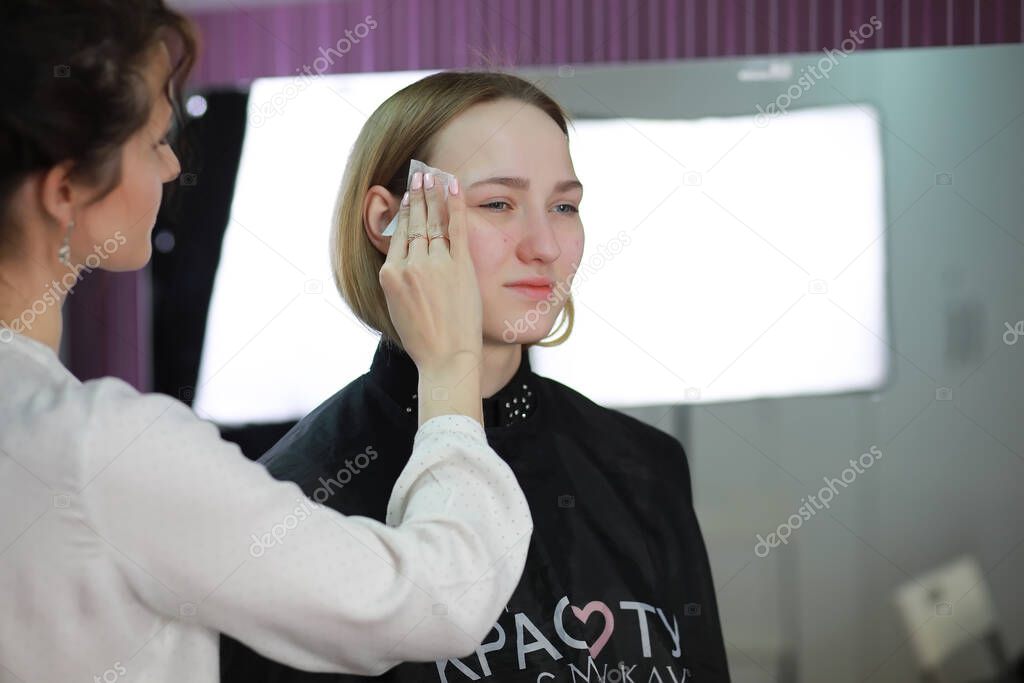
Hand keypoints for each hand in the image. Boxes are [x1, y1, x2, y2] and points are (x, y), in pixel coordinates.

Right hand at [378, 171, 483, 423]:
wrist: (446, 358)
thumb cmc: (425, 340)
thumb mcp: (398, 306)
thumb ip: (399, 279)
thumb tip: (403, 259)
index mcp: (391, 275)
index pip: (398, 235)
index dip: (403, 213)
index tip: (406, 197)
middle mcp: (410, 265)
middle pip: (413, 223)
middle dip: (415, 196)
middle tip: (417, 175)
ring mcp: (435, 264)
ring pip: (432, 222)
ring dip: (431, 196)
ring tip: (431, 178)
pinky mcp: (459, 267)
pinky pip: (456, 227)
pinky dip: (454, 203)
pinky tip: (453, 185)